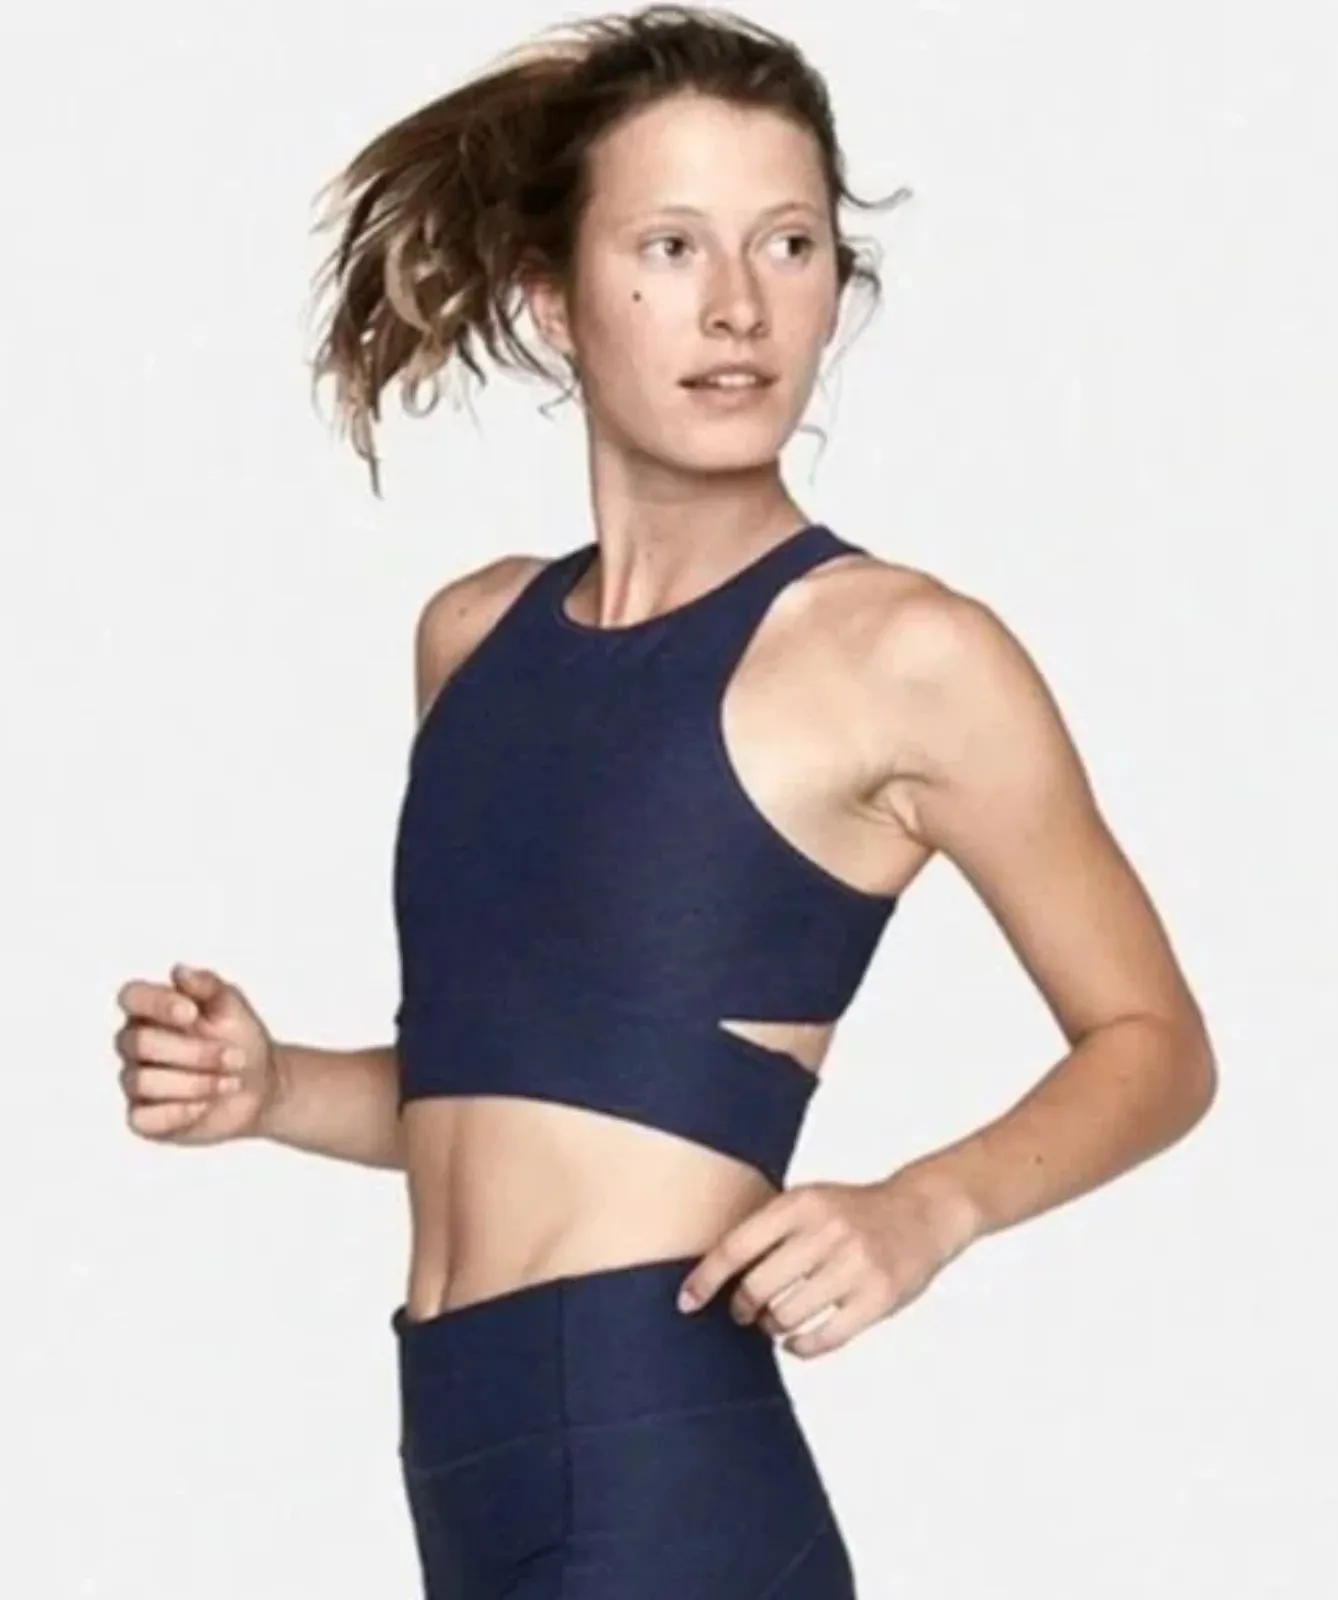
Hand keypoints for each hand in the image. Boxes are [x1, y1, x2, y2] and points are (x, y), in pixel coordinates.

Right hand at [115, 963, 281, 1144]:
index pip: (131, 996)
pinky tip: (206, 1105)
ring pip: (143, 1081)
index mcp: (151, 1010)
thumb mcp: (231, 1005)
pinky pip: (142, 1118)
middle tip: (235, 1056)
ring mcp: (136, 1081)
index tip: (193, 1013)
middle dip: (195, 1052)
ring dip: (195, 1083)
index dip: (157, 1004)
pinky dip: (179, 1111)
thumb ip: (207, 985)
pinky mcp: (143, 1118)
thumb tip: (179, 971)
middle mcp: (135, 1044)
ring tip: (231, 1082)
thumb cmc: (239, 1038)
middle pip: (140, 1043)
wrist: (260, 1085)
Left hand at [676, 1169, 981, 1357]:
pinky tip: (796, 1341)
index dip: (705, 1279)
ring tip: (774, 1322)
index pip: (736, 1246)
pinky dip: (801, 1346)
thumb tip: (712, 1271)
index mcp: (801, 1203)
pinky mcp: (878, 1297)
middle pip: (758, 1287)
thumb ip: (769, 1228)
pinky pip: (825, 1337)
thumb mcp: (809, 1200)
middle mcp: (826, 1231)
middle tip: (744, 1312)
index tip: (686, 1302)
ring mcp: (855, 1265)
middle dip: (742, 1308)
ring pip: (788, 1316)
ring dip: (772, 1327)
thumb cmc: (853, 1210)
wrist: (923, 1211)